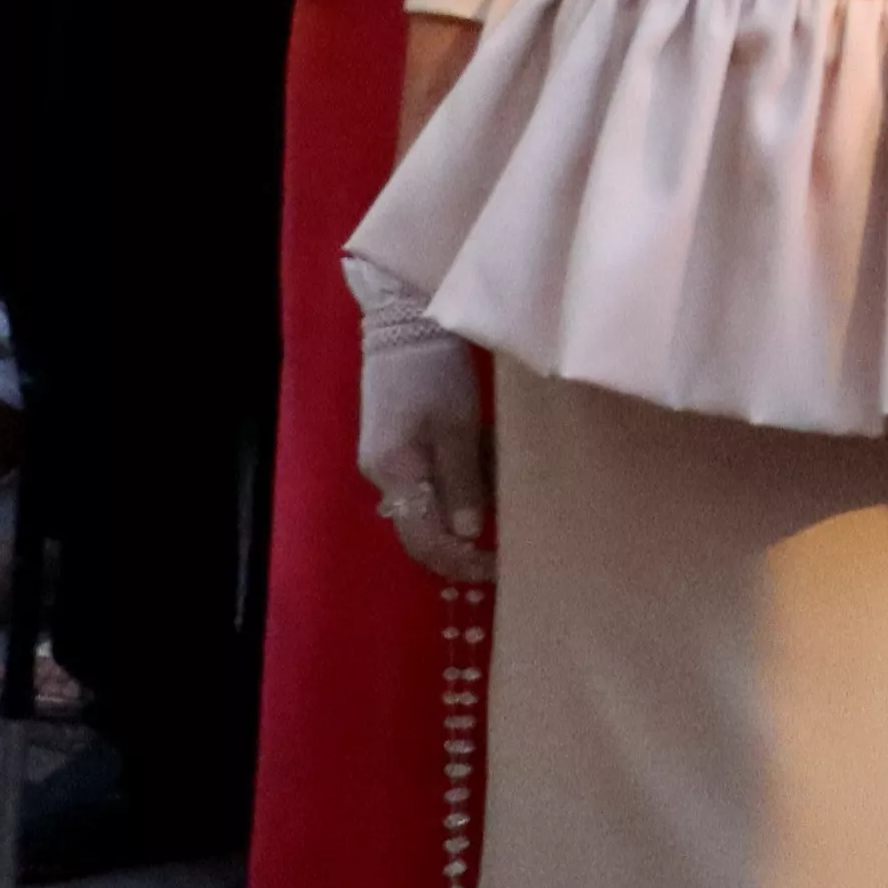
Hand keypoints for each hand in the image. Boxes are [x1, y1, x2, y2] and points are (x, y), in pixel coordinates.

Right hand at [360, 324, 493, 582]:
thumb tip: (469, 535)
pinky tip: (486, 475)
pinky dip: (456, 486)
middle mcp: (382, 476)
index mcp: (394, 474)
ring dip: (462, 512)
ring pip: (426, 504)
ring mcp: (386, 459)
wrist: (404, 319)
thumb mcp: (457, 427)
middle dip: (462, 543)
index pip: (423, 542)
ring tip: (504, 508)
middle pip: (421, 528)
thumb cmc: (435, 372)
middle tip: (505, 547)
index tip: (498, 568)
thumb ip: (463, 482)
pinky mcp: (395, 443)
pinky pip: (427, 481)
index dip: (460, 562)